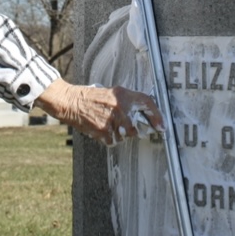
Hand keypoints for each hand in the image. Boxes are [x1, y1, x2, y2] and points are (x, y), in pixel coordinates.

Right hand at [35, 79, 164, 144]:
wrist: (72, 102)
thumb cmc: (91, 98)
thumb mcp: (112, 94)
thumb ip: (127, 102)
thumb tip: (143, 117)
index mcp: (124, 94)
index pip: (147, 102)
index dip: (157, 116)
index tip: (162, 127)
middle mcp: (121, 107)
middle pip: (136, 128)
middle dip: (130, 130)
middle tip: (119, 124)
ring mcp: (113, 120)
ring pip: (125, 136)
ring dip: (118, 134)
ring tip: (106, 123)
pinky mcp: (104, 131)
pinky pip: (114, 142)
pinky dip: (108, 138)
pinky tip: (100, 128)